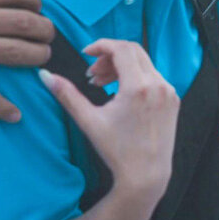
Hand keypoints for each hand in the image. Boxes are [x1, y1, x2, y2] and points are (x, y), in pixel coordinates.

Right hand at [39, 39, 179, 200]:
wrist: (146, 173)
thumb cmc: (117, 150)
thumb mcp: (89, 121)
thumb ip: (67, 95)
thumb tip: (45, 75)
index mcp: (138, 87)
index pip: (122, 49)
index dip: (101, 45)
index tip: (86, 53)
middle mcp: (158, 85)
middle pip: (133, 51)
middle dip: (109, 56)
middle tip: (92, 73)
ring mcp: (169, 91)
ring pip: (143, 63)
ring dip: (121, 67)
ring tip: (102, 84)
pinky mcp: (173, 98)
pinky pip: (153, 76)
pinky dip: (135, 76)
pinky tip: (120, 92)